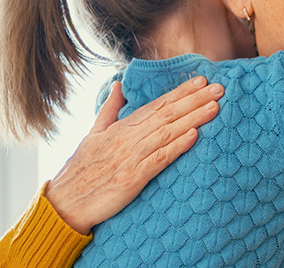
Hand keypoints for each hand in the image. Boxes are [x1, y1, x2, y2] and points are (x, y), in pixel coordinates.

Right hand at [45, 76, 222, 234]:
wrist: (64, 204)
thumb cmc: (80, 171)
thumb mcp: (93, 135)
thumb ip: (110, 110)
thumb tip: (120, 85)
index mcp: (120, 128)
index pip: (156, 104)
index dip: (180, 92)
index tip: (202, 80)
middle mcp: (126, 139)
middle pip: (166, 114)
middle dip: (194, 99)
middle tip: (219, 88)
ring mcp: (129, 158)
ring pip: (167, 133)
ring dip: (193, 118)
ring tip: (214, 107)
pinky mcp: (131, 179)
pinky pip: (158, 159)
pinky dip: (177, 146)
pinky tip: (195, 136)